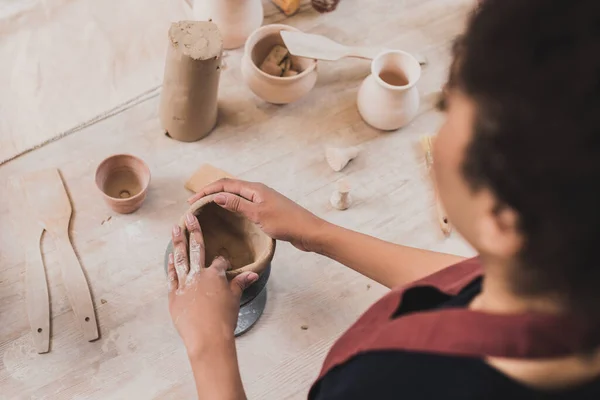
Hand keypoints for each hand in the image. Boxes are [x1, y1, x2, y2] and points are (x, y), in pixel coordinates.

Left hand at [168, 213, 258, 356]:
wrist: (207, 337)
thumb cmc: (224, 319)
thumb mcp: (235, 299)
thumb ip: (240, 283)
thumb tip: (253, 274)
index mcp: (215, 275)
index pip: (219, 260)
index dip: (222, 259)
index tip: (222, 260)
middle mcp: (198, 275)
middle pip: (196, 248)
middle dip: (193, 230)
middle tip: (188, 216)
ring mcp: (184, 284)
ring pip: (180, 258)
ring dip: (177, 242)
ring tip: (174, 229)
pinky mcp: (174, 295)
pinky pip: (171, 276)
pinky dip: (171, 266)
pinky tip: (170, 256)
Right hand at [188, 179, 325, 251]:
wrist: (309, 232)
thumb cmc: (287, 223)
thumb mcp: (259, 214)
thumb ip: (238, 205)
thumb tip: (217, 195)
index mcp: (255, 189)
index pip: (225, 184)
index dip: (207, 190)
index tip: (192, 201)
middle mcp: (257, 192)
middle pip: (229, 188)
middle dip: (211, 193)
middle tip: (195, 204)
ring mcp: (262, 201)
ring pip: (236, 197)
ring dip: (220, 200)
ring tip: (206, 209)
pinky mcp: (266, 211)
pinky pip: (244, 206)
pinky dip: (231, 208)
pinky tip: (227, 217)